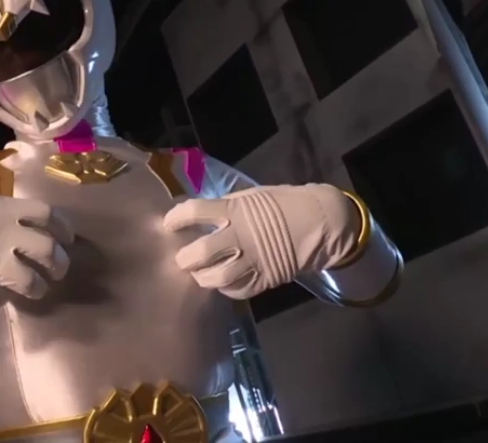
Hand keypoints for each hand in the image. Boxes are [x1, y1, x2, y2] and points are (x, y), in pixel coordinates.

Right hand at [0, 188, 73, 303]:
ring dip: (37, 288)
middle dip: (58, 264)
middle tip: (56, 269)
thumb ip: (5, 216)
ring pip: (32, 282)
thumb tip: (26, 228)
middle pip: (48, 252)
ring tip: (35, 289)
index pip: (50, 217)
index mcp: (9, 210)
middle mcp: (9, 236)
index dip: (63, 229)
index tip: (66, 238)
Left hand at [163, 184, 357, 298]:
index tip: (169, 223)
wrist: (318, 223)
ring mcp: (252, 261)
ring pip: (217, 278)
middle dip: (185, 258)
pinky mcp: (264, 279)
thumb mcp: (248, 197)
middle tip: (183, 257)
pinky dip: (226, 288)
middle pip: (201, 253)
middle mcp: (240, 237)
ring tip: (200, 273)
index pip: (194, 212)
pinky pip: (237, 290)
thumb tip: (197, 217)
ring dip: (203, 277)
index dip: (176, 218)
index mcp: (234, 211)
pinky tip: (224, 281)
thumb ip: (223, 208)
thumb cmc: (279, 204)